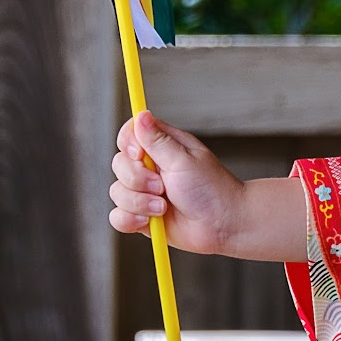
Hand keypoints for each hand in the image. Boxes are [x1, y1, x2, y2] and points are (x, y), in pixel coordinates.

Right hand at [109, 112, 310, 261]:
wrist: (223, 225)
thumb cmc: (212, 189)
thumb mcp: (184, 160)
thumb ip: (158, 140)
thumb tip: (142, 115)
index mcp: (161, 147)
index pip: (129, 134)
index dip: (128, 143)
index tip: (139, 154)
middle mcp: (150, 168)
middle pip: (119, 164)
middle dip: (137, 179)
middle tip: (162, 186)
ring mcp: (145, 193)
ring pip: (117, 192)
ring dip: (138, 202)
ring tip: (163, 207)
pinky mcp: (142, 217)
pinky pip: (118, 217)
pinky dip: (130, 220)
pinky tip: (150, 221)